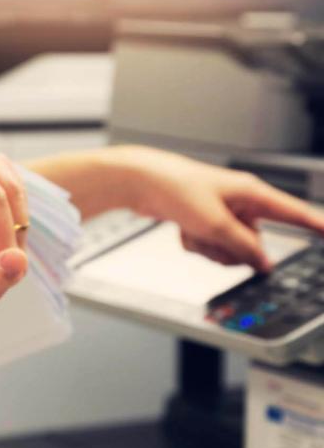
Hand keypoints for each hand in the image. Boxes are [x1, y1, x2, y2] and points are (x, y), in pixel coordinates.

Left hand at [107, 146, 323, 270]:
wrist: (140, 183)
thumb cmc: (176, 188)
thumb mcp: (214, 223)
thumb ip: (242, 246)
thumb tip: (264, 263)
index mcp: (251, 193)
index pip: (293, 213)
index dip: (316, 226)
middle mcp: (239, 203)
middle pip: (253, 242)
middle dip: (232, 249)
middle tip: (212, 238)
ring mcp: (220, 213)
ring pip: (229, 248)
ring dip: (210, 247)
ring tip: (193, 230)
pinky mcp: (203, 221)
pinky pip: (208, 245)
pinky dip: (195, 243)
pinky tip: (182, 230)